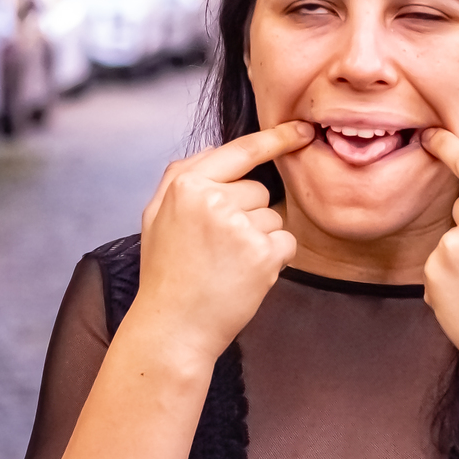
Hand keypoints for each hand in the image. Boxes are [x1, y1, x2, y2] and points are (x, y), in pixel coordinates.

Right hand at [132, 121, 314, 365]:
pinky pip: (286, 242)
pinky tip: (245, 276)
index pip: (242, 151)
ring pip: (273, 217)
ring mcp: (239, 226)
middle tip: (217, 248)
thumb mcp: (156, 216)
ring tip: (227, 264)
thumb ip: (179, 176)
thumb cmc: (166, 273)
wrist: (172, 329)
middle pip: (259, 190)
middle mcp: (213, 199)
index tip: (303, 129)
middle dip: (247, 215)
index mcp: (186, 185)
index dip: (277, 138)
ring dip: (259, 240)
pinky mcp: (262, 253)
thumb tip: (213, 149)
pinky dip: (273, 259)